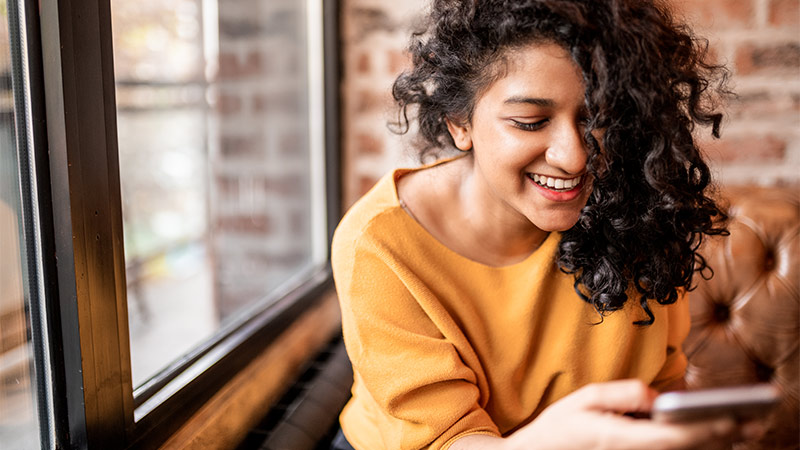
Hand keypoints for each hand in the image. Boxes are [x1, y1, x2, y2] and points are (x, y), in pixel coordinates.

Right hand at [503, 379, 737, 449]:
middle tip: (750, 424)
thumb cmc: (559, 428)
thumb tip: (656, 396)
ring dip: (710, 446)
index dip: (706, 428)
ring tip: (738, 432)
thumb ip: (622, 394)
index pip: (673, 438)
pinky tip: (706, 440)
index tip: (731, 418)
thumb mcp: (583, 398)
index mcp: (619, 440)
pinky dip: (692, 449)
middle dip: (720, 437)